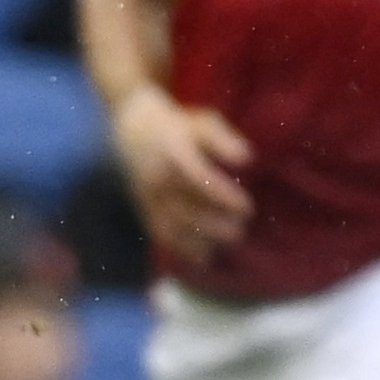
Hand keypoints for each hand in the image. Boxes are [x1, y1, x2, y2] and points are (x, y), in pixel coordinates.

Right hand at [112, 86, 253, 265]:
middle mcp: (157, 178)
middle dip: (214, 224)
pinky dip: (180, 248)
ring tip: (224, 245)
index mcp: (172, 154)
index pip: (197, 179)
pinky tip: (203, 258)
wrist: (133, 129)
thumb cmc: (178, 125)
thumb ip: (223, 138)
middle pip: (184, 207)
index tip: (247, 207)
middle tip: (240, 230)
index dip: (222, 196)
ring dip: (199, 240)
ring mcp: (148, 196)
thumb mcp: (202, 121)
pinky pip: (160, 232)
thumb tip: (247, 158)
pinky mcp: (144, 208)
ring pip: (171, 225)